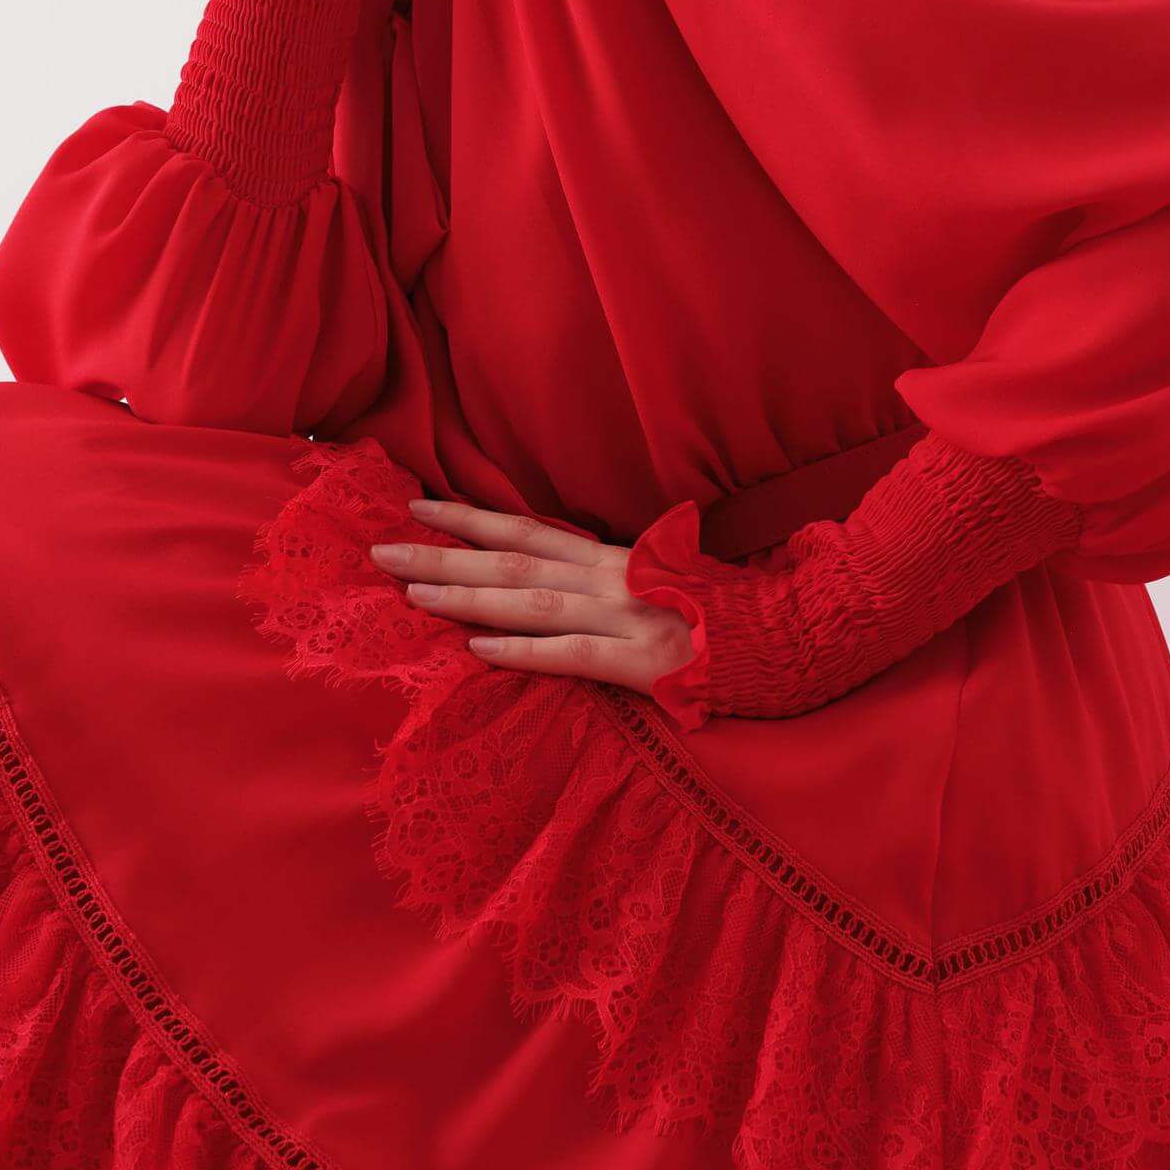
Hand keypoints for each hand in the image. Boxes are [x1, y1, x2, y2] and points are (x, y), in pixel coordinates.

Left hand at [367, 496, 696, 698]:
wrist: (791, 636)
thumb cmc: (726, 613)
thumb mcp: (663, 577)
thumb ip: (612, 573)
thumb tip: (558, 567)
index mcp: (613, 558)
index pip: (527, 530)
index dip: (469, 517)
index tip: (415, 505)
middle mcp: (610, 578)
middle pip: (512, 561)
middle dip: (443, 555)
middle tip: (379, 550)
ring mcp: (625, 619)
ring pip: (531, 602)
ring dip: (467, 596)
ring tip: (411, 592)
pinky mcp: (643, 663)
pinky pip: (575, 655)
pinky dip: (524, 651)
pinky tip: (478, 649)